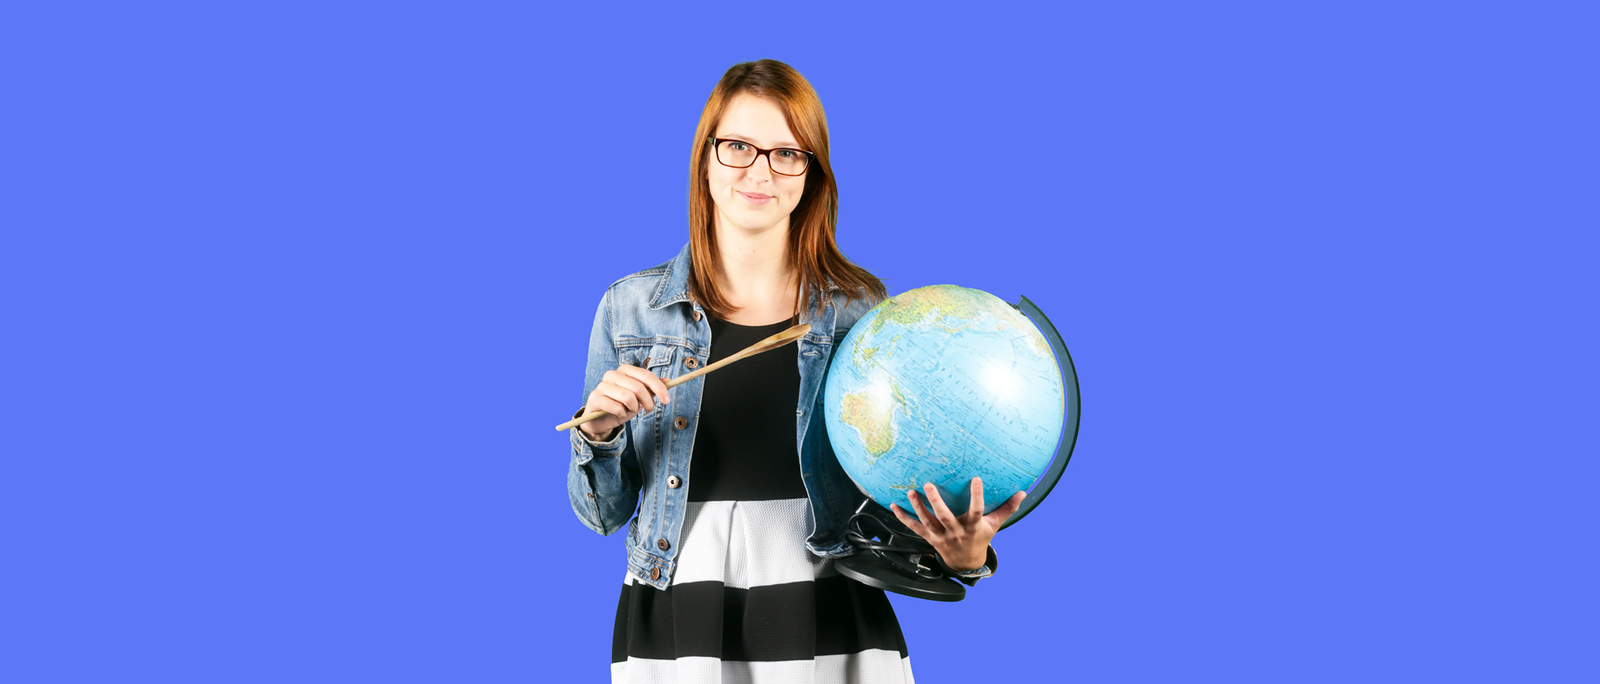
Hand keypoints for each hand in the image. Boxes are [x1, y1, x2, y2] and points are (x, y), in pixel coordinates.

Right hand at [578, 364, 670, 440]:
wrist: (601, 420)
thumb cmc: (622, 405)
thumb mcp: (640, 397)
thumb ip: (652, 388)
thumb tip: (668, 381)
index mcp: (624, 370)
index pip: (646, 375)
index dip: (659, 388)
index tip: (667, 400)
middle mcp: (612, 374)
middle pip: (638, 387)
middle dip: (647, 402)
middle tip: (649, 409)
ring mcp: (602, 386)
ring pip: (628, 397)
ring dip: (634, 408)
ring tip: (630, 410)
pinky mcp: (595, 398)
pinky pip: (616, 407)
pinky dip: (622, 414)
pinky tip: (619, 413)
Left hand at [889, 477, 1023, 572]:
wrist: (966, 563)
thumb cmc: (980, 538)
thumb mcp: (995, 525)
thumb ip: (1007, 509)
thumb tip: (1023, 492)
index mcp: (972, 527)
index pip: (976, 510)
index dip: (977, 495)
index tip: (976, 479)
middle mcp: (955, 532)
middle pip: (945, 517)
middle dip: (936, 502)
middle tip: (928, 485)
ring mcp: (941, 536)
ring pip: (927, 521)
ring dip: (917, 506)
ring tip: (910, 492)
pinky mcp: (930, 538)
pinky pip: (914, 528)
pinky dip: (903, 517)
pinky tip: (894, 506)